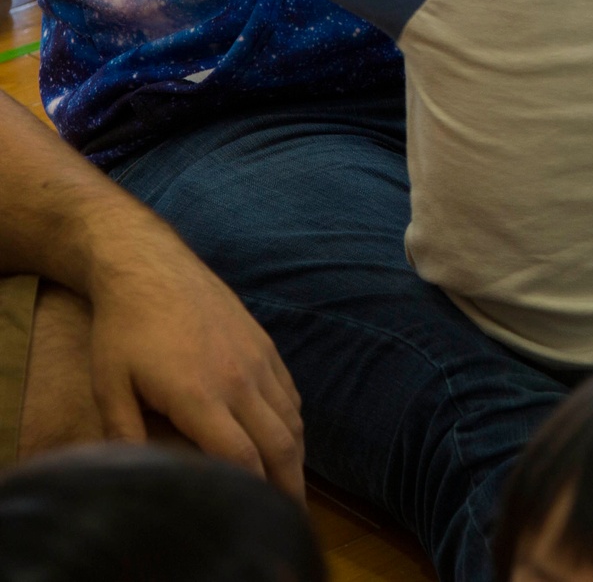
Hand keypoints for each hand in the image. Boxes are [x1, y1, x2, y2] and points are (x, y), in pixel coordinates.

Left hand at [86, 223, 304, 499]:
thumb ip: (125, 434)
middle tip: (290, 516)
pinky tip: (284, 435)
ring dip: (295, 454)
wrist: (148, 263)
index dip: (254, 492)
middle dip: (289, 485)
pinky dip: (293, 419)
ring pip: (291, 416)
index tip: (258, 516)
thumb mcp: (109, 383)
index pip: (241, 457)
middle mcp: (238, 377)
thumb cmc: (124, 325)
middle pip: (279, 443)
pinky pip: (289, 389)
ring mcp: (255, 355)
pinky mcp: (261, 340)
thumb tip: (135, 476)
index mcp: (200, 394)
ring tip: (290, 483)